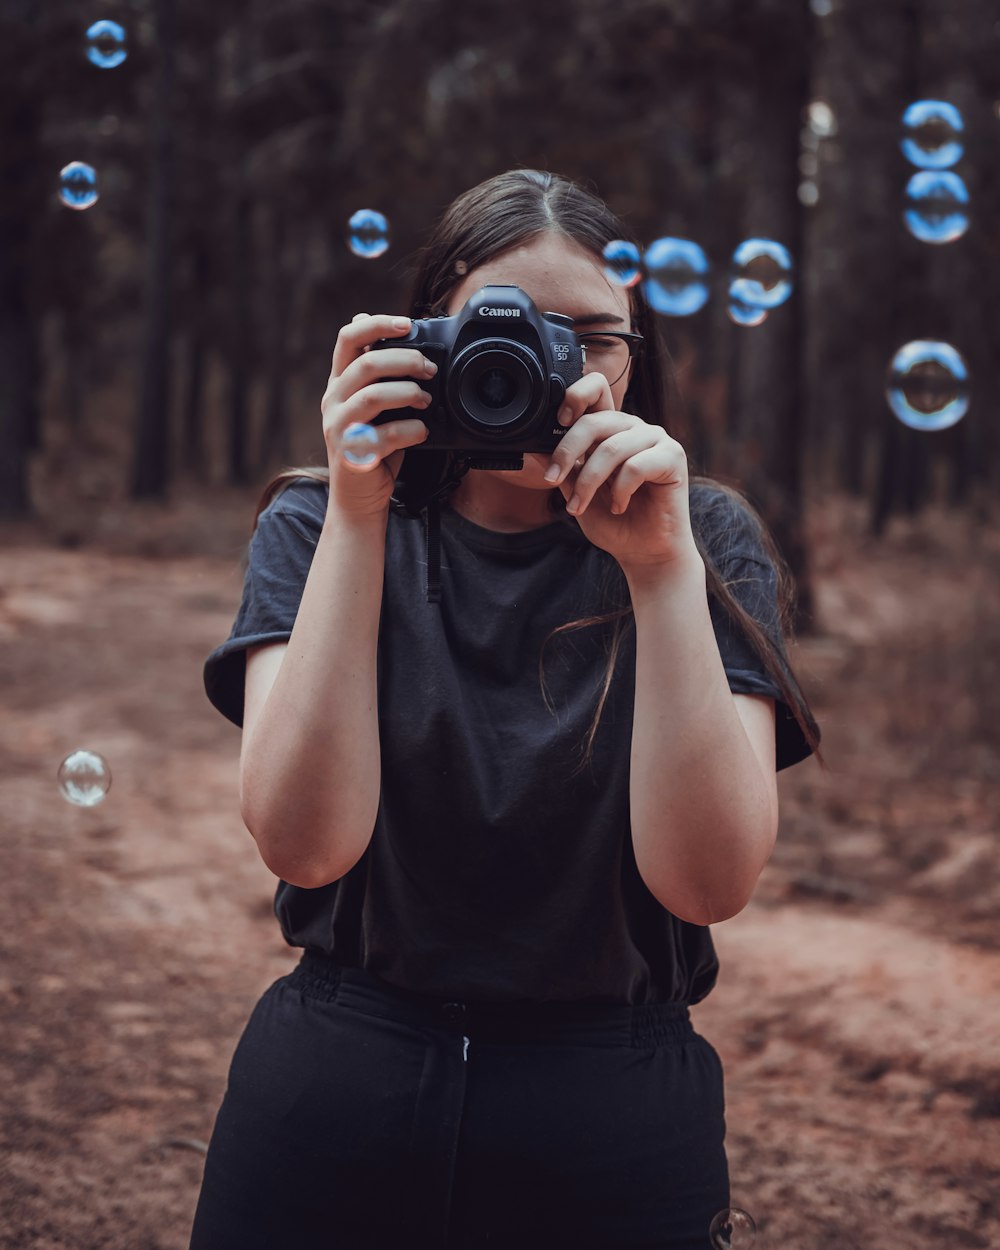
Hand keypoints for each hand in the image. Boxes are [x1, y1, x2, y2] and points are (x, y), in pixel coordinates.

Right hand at [321, 313, 435, 520]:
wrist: (358, 498)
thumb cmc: (373, 447)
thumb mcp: (373, 407)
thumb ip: (378, 376)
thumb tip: (396, 334)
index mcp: (339, 383)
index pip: (348, 338)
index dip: (377, 324)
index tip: (407, 324)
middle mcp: (334, 401)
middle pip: (366, 364)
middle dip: (405, 360)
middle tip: (430, 369)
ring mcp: (339, 428)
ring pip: (373, 396)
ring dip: (408, 393)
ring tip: (427, 400)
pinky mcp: (353, 454)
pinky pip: (384, 435)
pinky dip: (411, 430)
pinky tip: (423, 431)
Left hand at [544, 372, 700, 572]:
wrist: (643, 552)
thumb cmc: (613, 522)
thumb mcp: (576, 492)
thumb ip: (563, 468)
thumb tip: (535, 447)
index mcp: (610, 429)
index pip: (596, 391)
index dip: (576, 395)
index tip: (559, 419)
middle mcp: (633, 428)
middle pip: (595, 421)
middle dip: (567, 452)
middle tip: (552, 480)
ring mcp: (655, 439)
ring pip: (612, 448)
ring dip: (589, 482)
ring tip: (579, 508)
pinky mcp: (673, 457)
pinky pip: (636, 466)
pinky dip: (620, 491)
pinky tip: (619, 506)